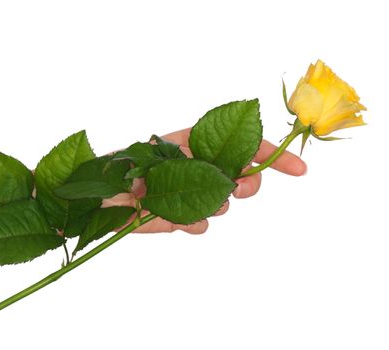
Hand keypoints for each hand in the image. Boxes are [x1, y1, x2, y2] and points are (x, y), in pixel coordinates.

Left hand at [104, 128, 306, 233]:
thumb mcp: (148, 158)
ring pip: (224, 200)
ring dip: (218, 203)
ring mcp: (191, 193)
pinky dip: (197, 223)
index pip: (240, 143)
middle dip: (248, 183)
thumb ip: (183, 162)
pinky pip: (202, 223)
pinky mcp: (180, 217)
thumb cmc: (114, 169)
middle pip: (242, 174)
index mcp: (192, 144)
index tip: (297, 169)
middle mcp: (196, 167)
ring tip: (193, 202)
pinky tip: (182, 221)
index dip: (271, 154)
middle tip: (236, 190)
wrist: (90, 200)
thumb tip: (212, 176)